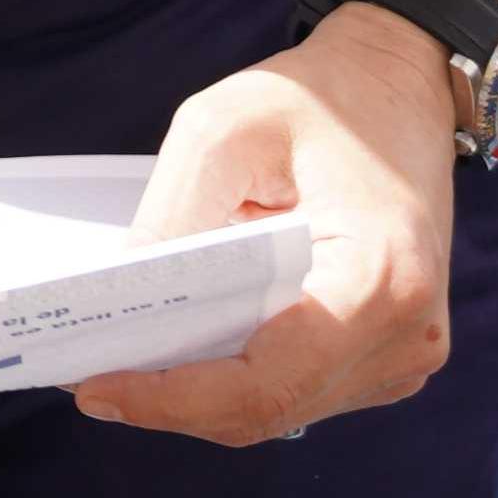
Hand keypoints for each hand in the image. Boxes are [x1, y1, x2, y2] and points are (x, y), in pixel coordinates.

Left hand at [78, 6, 461, 443]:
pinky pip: (301, 391)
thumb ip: (169, 220)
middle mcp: (409, 334)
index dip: (171, 400)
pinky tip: (184, 352)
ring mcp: (409, 354)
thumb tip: (121, 303)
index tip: (95, 389)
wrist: (399, 86)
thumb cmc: (319, 98)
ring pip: (280, 410)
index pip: (265, 383)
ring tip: (124, 365)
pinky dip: (236, 379)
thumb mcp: (220, 131)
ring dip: (200, 396)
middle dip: (171, 400)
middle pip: (267, 408)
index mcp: (380, 278)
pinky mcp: (394, 355)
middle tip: (89, 379)